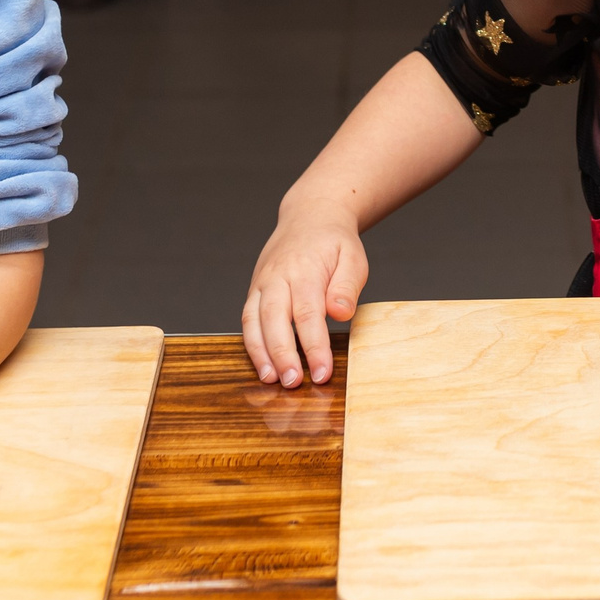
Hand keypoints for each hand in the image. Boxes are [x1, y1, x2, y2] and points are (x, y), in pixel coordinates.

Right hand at [242, 203, 367, 388]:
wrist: (309, 216)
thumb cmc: (334, 241)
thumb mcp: (352, 257)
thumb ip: (346, 286)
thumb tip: (339, 313)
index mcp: (303, 269)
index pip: (307, 313)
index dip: (314, 346)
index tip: (322, 373)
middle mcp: (277, 277)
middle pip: (274, 319)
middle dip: (282, 354)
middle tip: (293, 383)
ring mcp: (262, 283)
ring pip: (253, 321)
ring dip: (260, 353)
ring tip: (271, 380)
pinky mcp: (254, 290)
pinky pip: (247, 319)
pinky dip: (251, 343)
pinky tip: (263, 365)